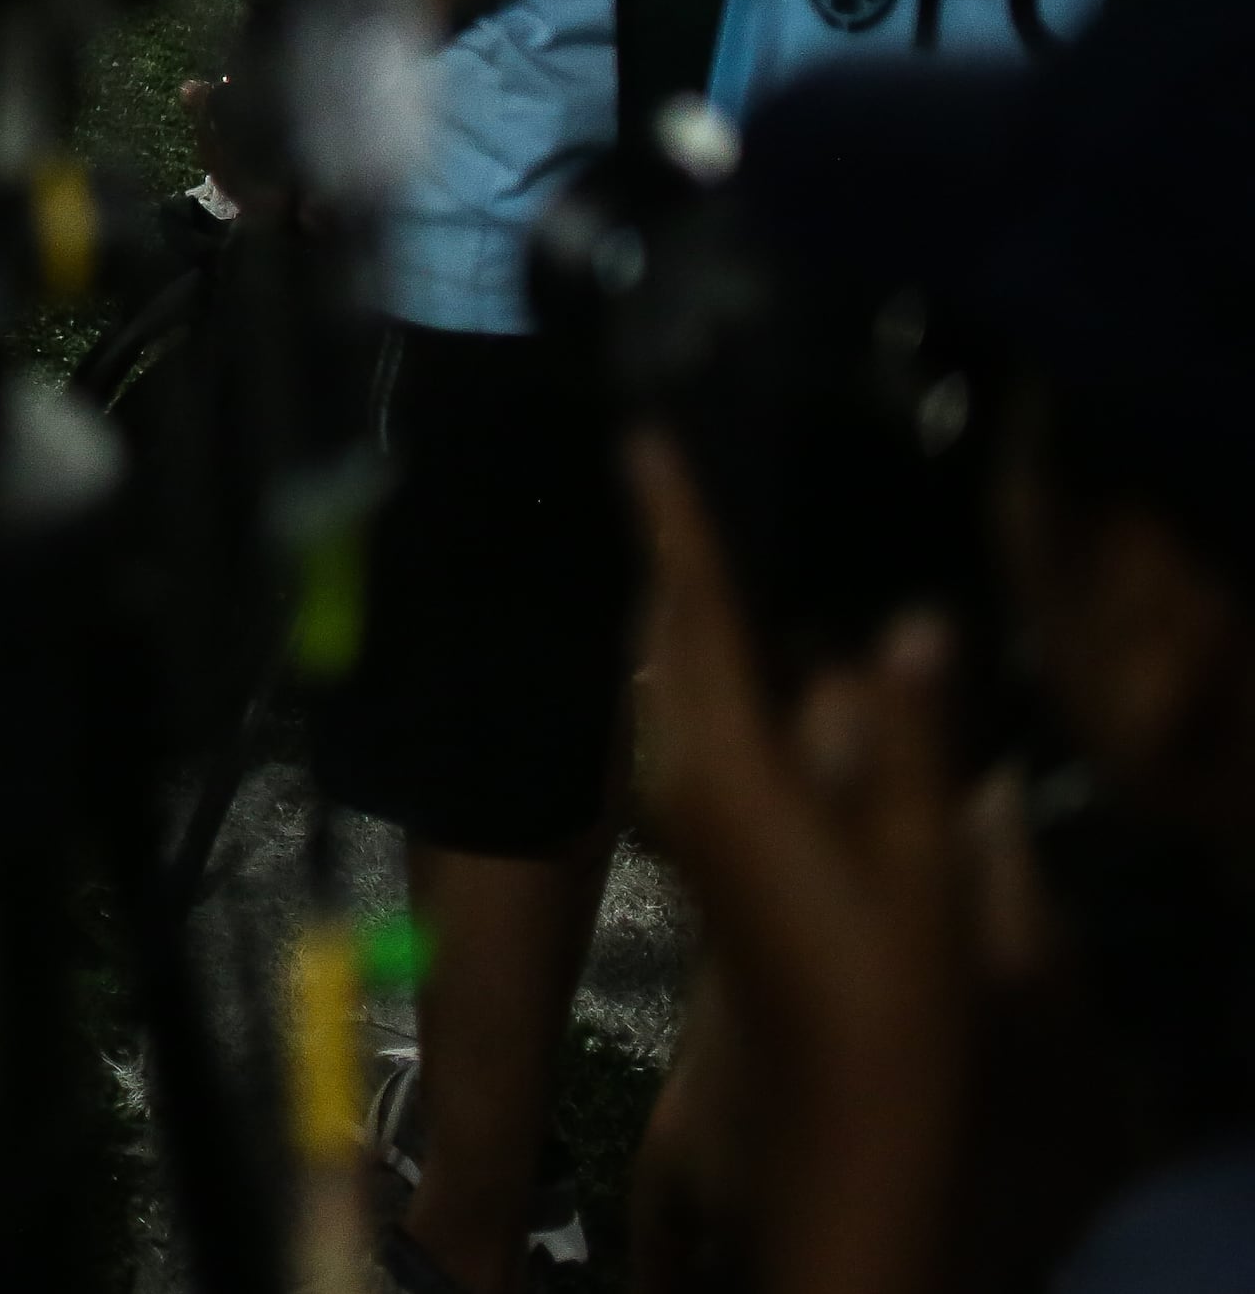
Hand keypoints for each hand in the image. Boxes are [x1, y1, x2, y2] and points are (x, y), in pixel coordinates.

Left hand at [627, 434, 969, 1293]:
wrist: (843, 1120)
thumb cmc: (886, 987)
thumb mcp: (917, 856)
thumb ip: (906, 737)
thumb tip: (903, 625)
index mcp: (719, 765)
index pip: (691, 614)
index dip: (671, 522)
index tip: (639, 437)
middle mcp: (682, 776)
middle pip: (672, 639)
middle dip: (672, 553)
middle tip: (671, 456)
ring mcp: (691, 813)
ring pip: (689, 684)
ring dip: (703, 616)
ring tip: (722, 525)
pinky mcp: (712, 844)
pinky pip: (708, 728)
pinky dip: (733, 678)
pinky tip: (778, 655)